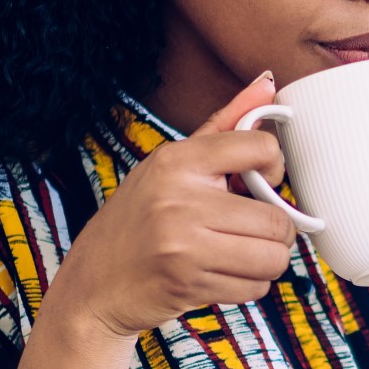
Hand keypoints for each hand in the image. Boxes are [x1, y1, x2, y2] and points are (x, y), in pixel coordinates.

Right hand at [44, 73, 299, 340]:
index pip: (261, 147)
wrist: (93, 284)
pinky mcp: (188, 283)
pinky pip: (255, 287)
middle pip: (275, 218)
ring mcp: (183, 243)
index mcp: (177, 160)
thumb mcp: (172, 164)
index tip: (262, 181)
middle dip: (274, 230)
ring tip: (239, 254)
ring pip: (272, 256)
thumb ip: (225, 123)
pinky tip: (221, 275)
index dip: (275, 168)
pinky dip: (248, 285)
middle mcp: (179, 198)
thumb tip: (269, 81)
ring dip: (265, 261)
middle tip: (251, 230)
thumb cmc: (140, 219)